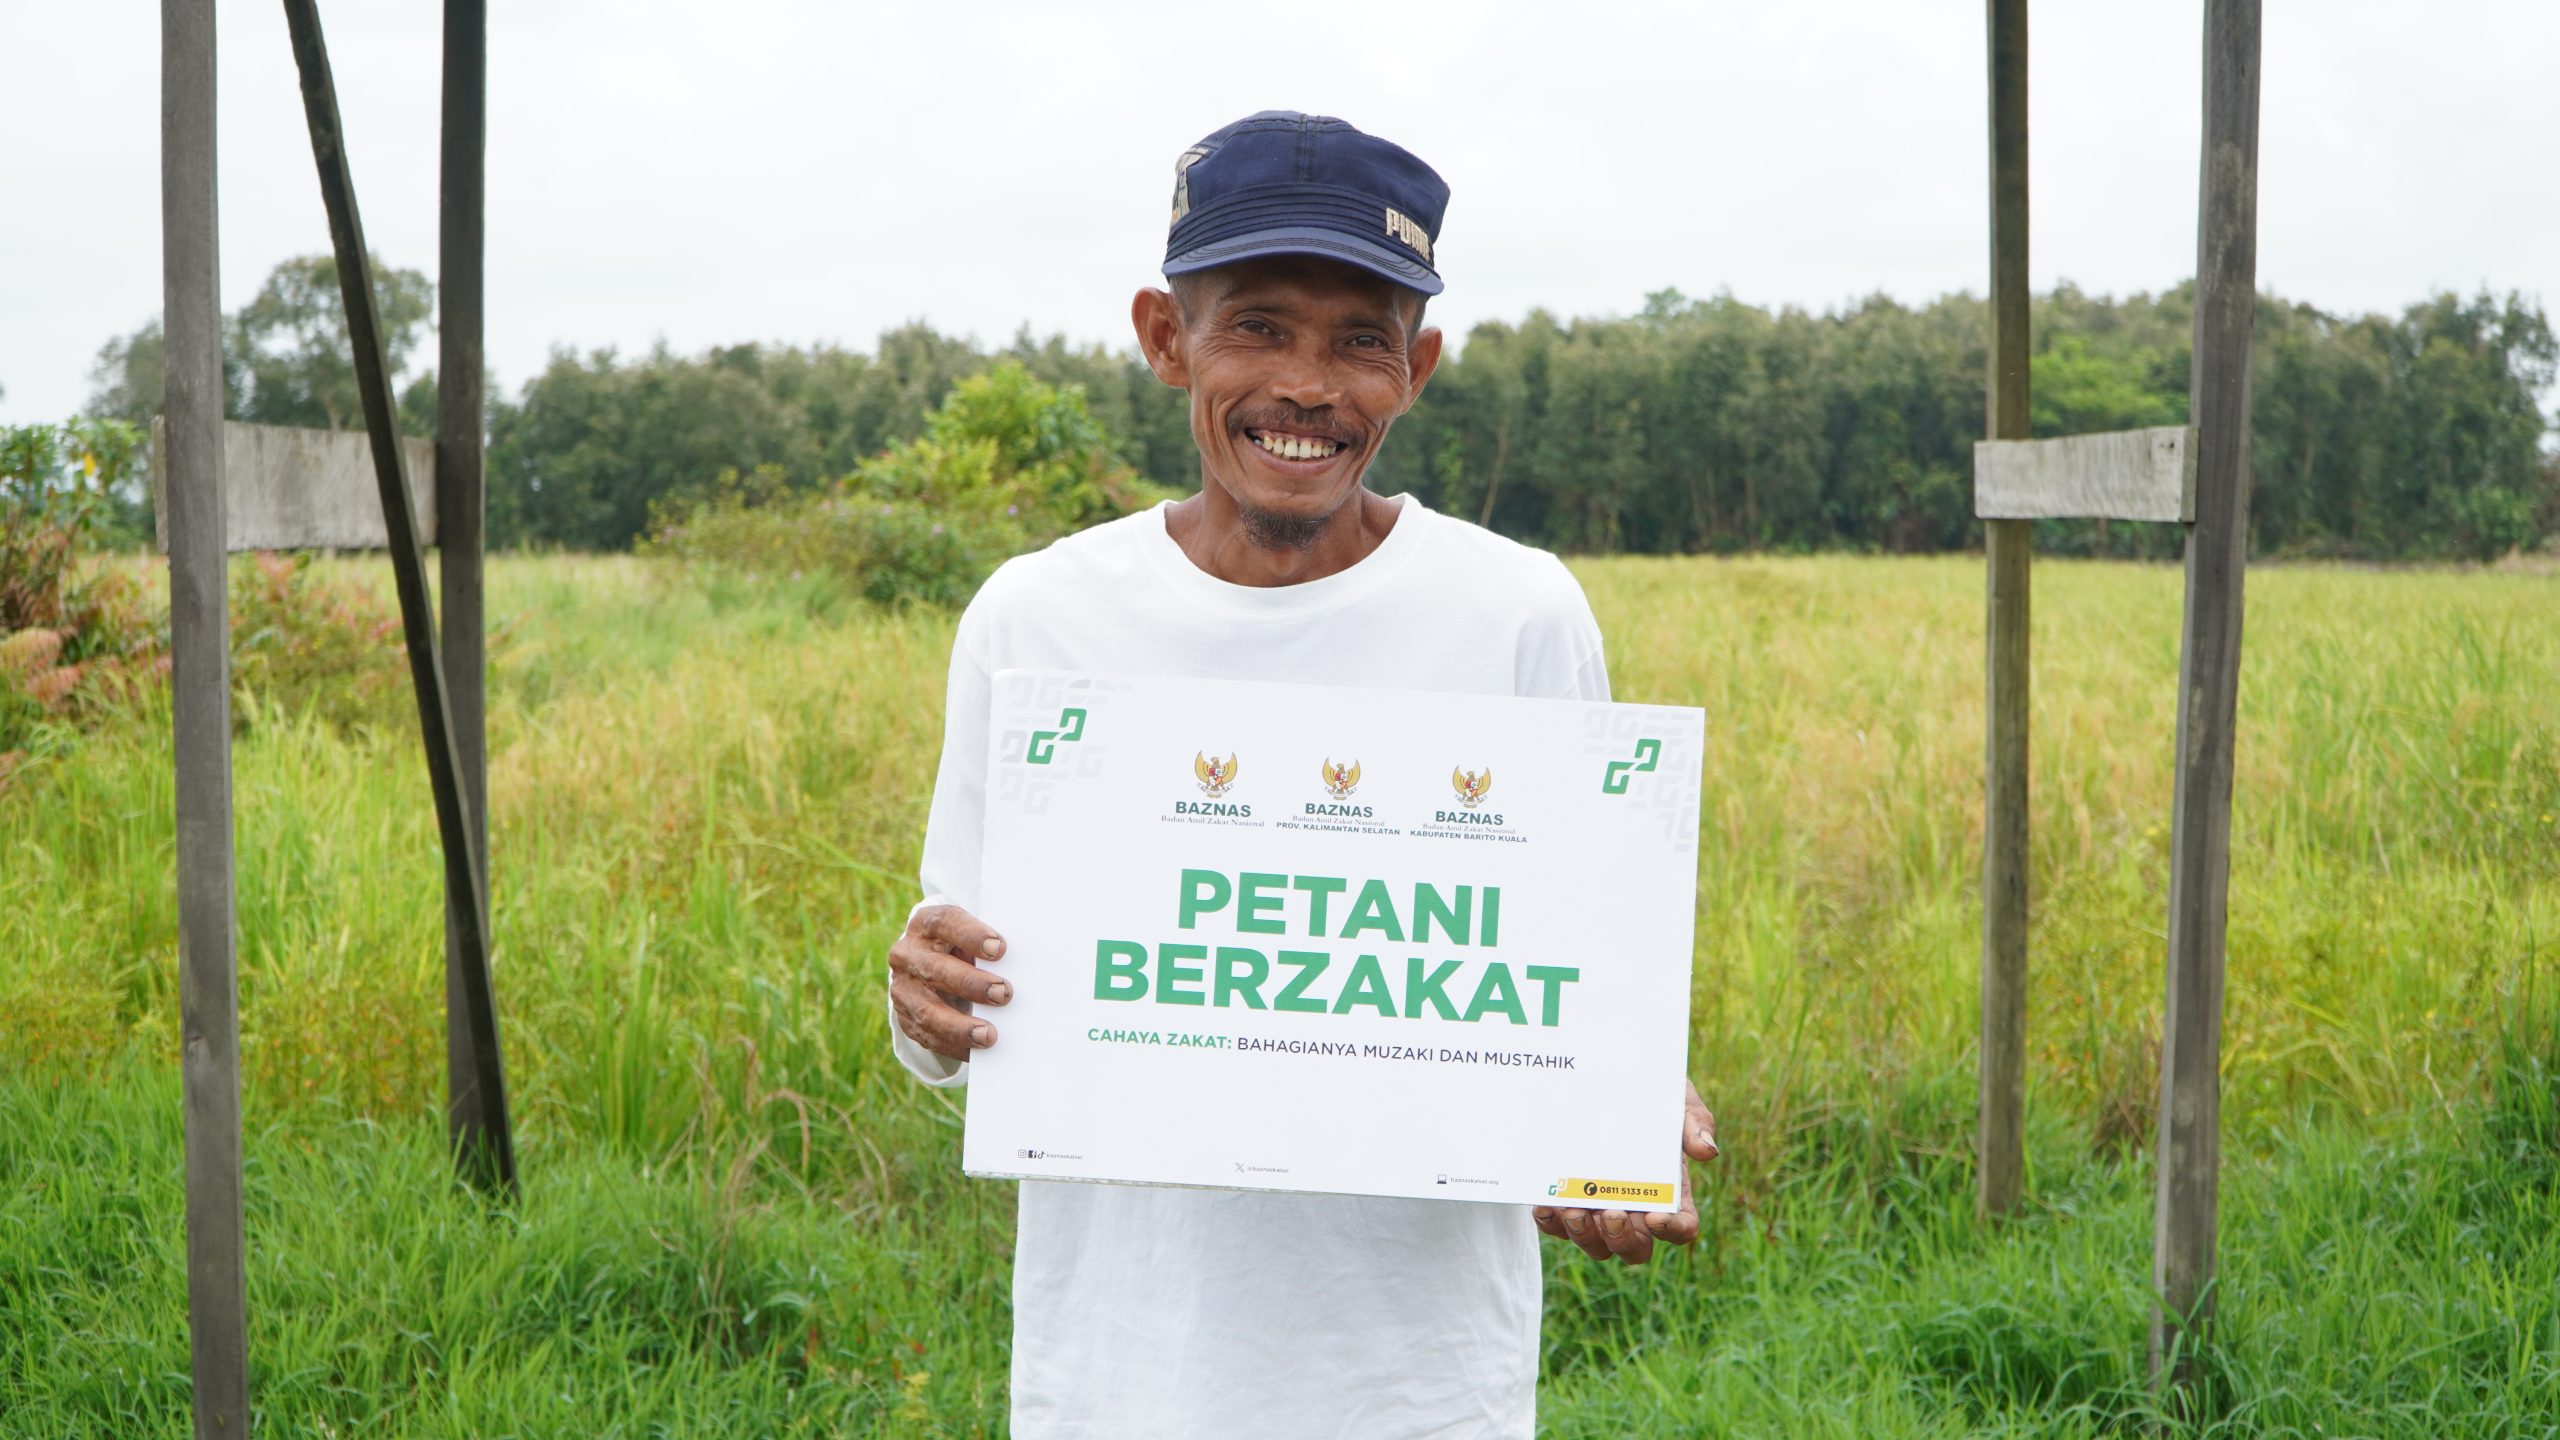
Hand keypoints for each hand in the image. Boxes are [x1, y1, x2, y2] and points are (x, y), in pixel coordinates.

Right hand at [887, 903, 1010, 1060]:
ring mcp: (903, 987)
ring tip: (988, 1035)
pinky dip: (953, 1046)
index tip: (1000, 949)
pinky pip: (926, 1036)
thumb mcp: (971, 936)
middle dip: (971, 984)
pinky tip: (975, 1052)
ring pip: (927, 1010)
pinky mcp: (904, 1016)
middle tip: (1004, 993)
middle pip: (935, 969)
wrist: (928, 963)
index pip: (944, 922)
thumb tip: (1024, 968)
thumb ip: (988, 946)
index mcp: (926, 924)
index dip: (971, 935)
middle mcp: (907, 954)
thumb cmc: (962, 947)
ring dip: (959, 1025)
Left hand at [1532, 1080, 1717, 1264]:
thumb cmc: (1650, 1092)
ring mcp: (1599, 1209)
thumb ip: (1695, 1121)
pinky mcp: (1566, 1202)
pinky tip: (1545, 1204)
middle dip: (1622, 1239)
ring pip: (1596, 1245)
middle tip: (1611, 1213)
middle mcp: (1636, 1209)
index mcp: (1670, 1193)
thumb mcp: (1676, 1098)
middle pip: (1635, 1247)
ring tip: (1574, 1209)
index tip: (1655, 1216)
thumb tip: (1708, 1151)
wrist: (1603, 1076)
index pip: (1681, 1227)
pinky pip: (1558, 1227)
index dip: (1672, 1230)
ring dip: (1584, 1235)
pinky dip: (1551, 1222)